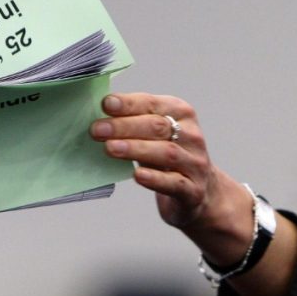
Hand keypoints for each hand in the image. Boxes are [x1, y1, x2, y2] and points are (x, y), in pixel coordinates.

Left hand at [89, 93, 254, 263]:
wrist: (199, 191)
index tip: (105, 104)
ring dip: (136, 149)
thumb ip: (132, 121)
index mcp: (181, 113)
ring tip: (111, 149)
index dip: (128, 104)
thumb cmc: (166, 157)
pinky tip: (137, 175)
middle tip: (97, 130)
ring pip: (166, 153)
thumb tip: (98, 114)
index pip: (152, 104)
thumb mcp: (153, 134)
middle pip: (158, 127)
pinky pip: (174, 182)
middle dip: (125, 126)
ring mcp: (195, 163)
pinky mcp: (193, 190)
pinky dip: (155, 179)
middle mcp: (192, 136)